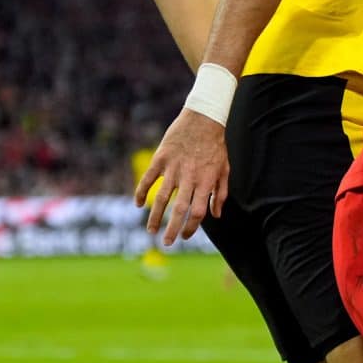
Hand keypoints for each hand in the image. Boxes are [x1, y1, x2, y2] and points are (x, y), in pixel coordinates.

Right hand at [136, 109, 228, 245]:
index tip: (185, 236)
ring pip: (162, 198)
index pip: (198, 212)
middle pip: (179, 209)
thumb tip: (215, 215)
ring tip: (151, 231)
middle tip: (167, 243)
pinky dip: (141, 191)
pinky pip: (148, 178)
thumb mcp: (225, 169)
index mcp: (206, 182)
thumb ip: (220, 193)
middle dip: (172, 229)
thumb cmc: (216, 146)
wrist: (204, 118)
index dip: (191, 227)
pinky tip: (137, 204)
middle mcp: (189, 178)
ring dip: (155, 216)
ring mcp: (173, 168)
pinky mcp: (161, 158)